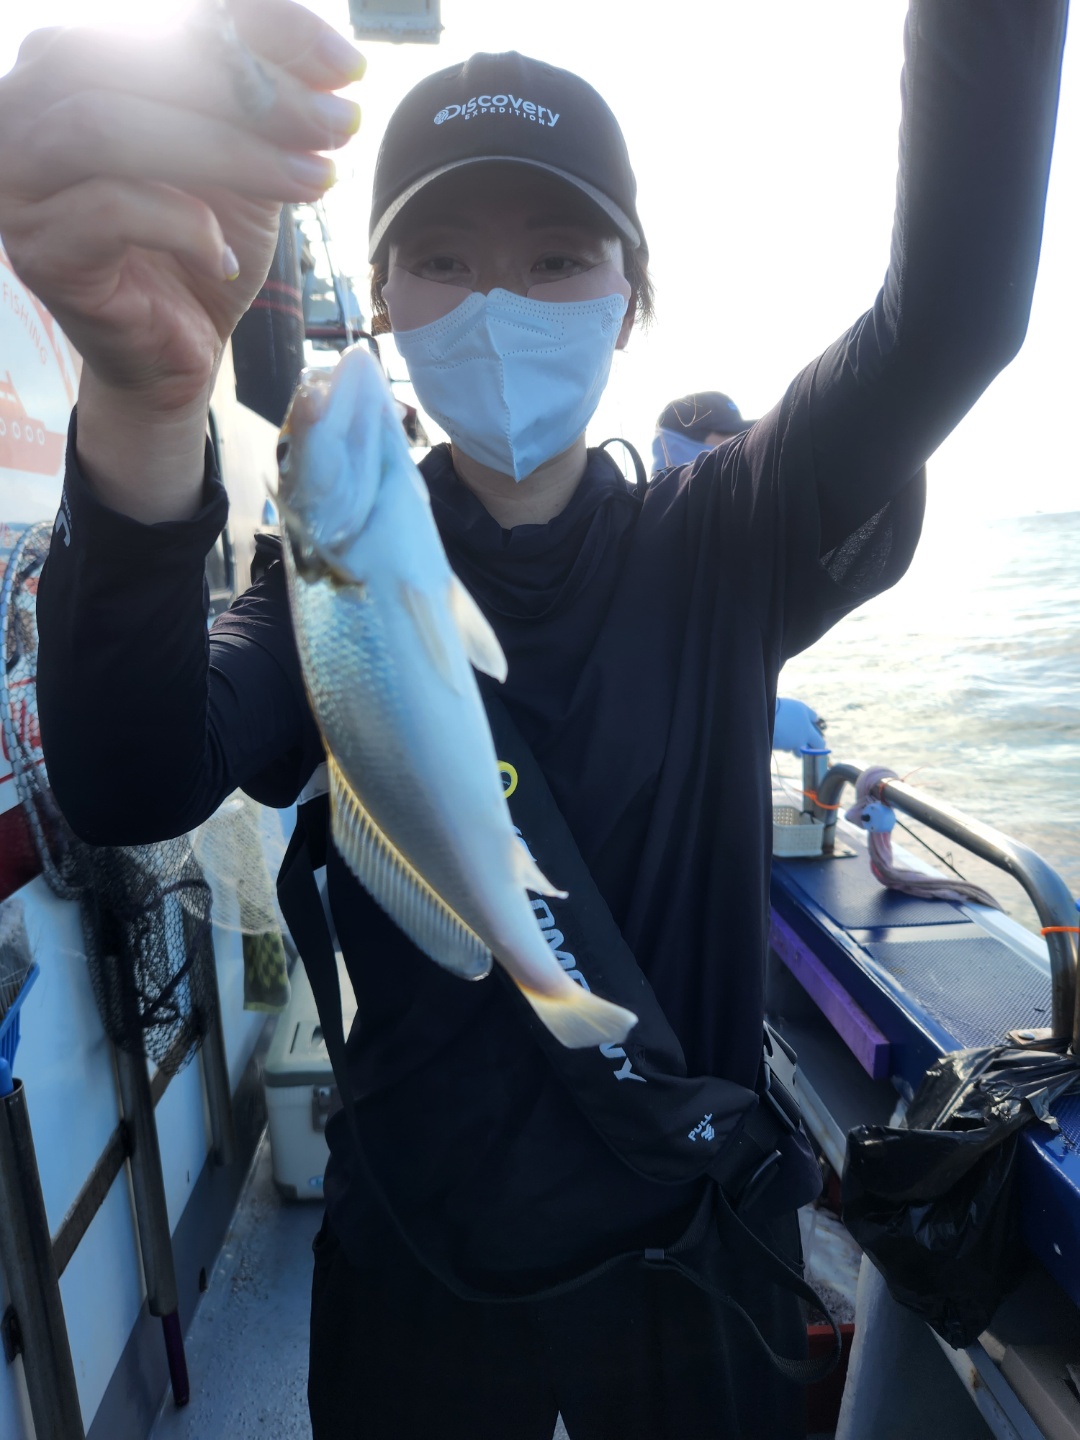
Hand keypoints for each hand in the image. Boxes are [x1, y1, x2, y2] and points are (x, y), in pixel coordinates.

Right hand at [0, 0, 362, 421]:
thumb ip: (270, 101)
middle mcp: (25, 103)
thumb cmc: (203, 245)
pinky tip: (227, 256)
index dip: (260, 27)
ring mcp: (19, 178)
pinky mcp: (39, 250)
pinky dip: (186, 228)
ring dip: (226, 151)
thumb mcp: (246, 158)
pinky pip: (111, 212)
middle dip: (248, 90)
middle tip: (336, 125)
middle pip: (126, 59)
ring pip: (106, 129)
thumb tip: (334, 61)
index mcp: (72, 59)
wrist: (176, 350)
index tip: (345, 64)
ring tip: (313, 180)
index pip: (164, 14)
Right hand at [773, 697, 825, 754]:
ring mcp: (786, 746)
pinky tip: (776, 731)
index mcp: (807, 733)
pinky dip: (779, 742)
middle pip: (803, 752)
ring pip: (790, 749)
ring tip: (784, 731)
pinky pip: (780, 747)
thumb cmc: (785, 709)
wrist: (764, 714)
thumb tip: (816, 720)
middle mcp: (798, 743)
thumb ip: (811, 714)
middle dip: (801, 748)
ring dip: (789, 744)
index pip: (820, 745)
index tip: (815, 741)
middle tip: (797, 738)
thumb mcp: (801, 707)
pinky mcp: (775, 747)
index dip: (818, 744)